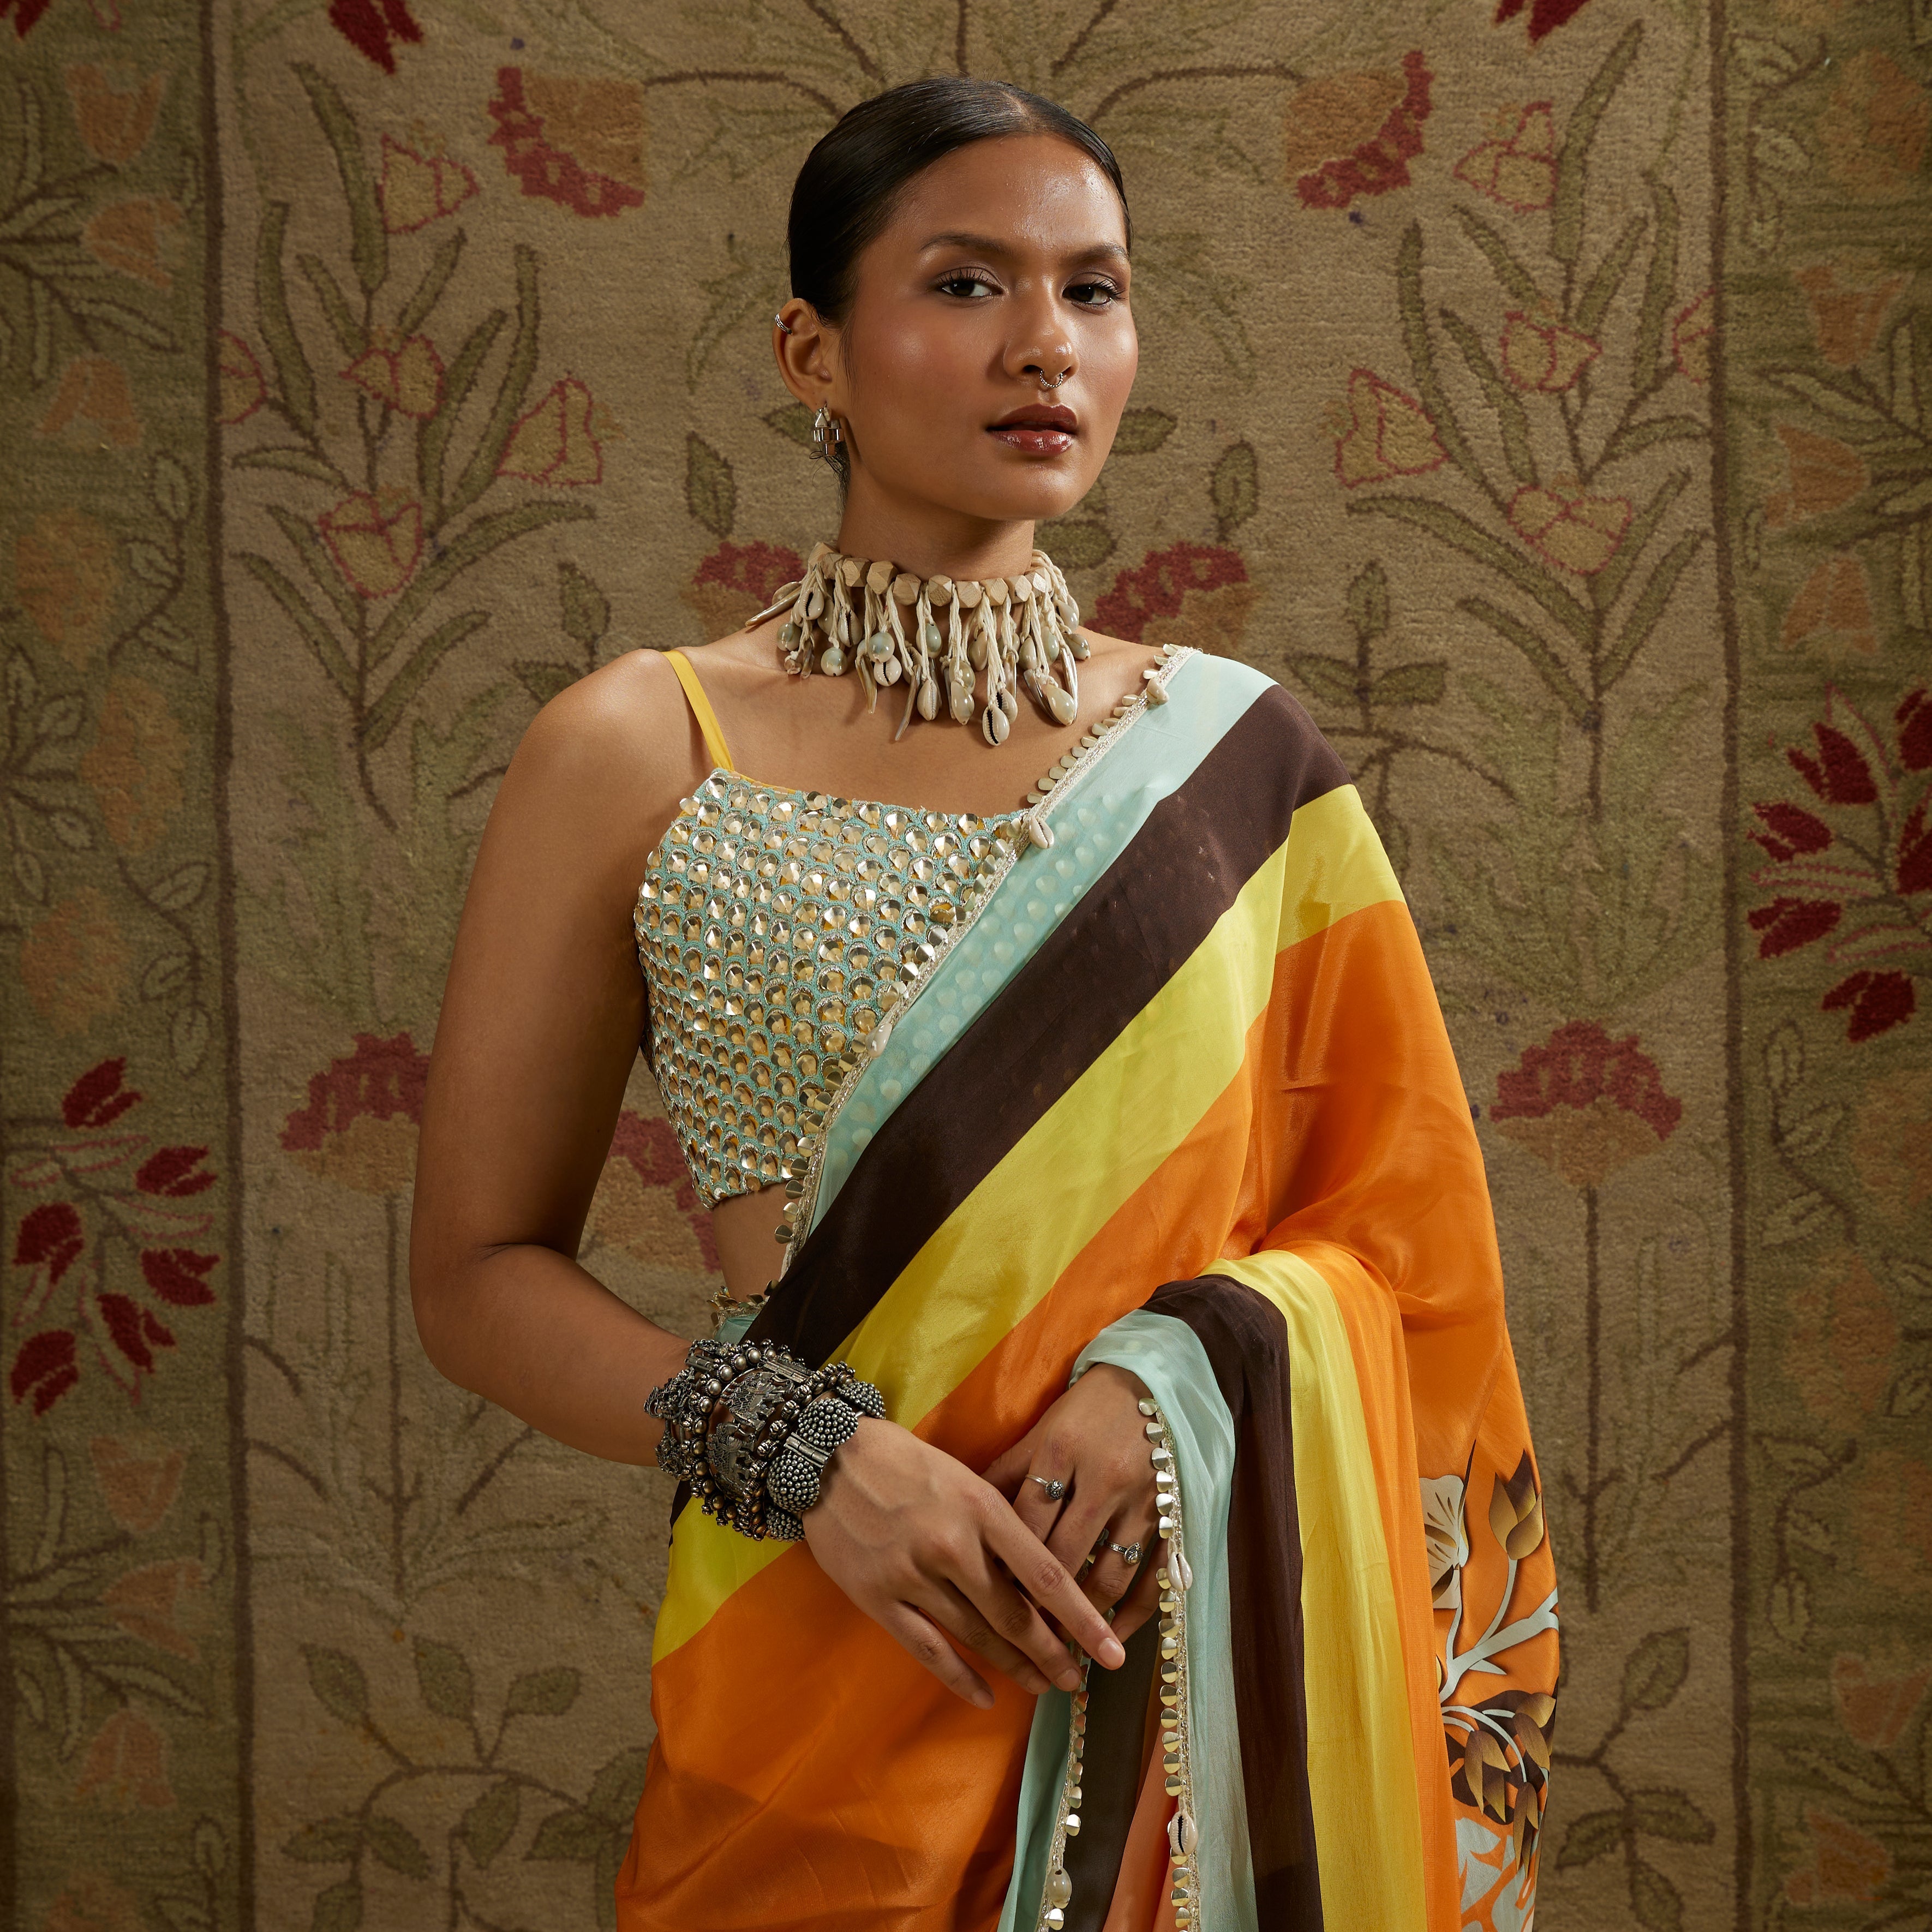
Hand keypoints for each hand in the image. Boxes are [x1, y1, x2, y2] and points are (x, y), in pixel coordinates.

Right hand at [805, 1416, 1127, 1709]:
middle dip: (1054, 1654)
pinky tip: (986, 1697)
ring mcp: (913, 1576)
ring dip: (1015, 1668)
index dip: (1083, 1620)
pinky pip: (928, 1650)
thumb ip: (999, 1523)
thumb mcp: (964, 1477)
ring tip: (1044, 1686)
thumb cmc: (904, 1461)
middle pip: (1016, 1616)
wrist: (826, 1455)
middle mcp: (953, 1546)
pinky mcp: (878, 1599)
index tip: (1112, 1651)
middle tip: (1079, 1681)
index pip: (1046, 1576)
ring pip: (977, 1637)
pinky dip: (960, 1678)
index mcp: (982, 1508)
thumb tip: (1042, 1575)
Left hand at [982, 1364, 1162, 1643]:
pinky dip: (1134, 1613)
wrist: (1154, 1383)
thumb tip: (967, 1511)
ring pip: (1107, 1574)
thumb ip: (1008, 1471)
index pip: (1024, 1522)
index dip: (1003, 1565)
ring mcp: (1142, 1500)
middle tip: (1016, 1641)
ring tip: (1059, 1648)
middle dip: (1037, 1603)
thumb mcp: (1043, 1430)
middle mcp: (1102, 1478)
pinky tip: (1113, 1635)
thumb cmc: (1087, 1409)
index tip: (985, 1601)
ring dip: (1083, 1617)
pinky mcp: (1172, 1515)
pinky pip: (1154, 1576)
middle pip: (1062, 1555)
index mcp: (1061, 1450)